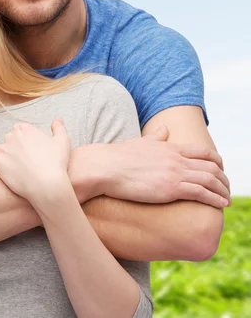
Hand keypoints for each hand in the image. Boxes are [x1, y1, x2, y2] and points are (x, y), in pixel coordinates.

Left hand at [0, 119, 72, 205]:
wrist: (46, 185)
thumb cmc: (56, 164)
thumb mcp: (63, 142)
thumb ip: (59, 127)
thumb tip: (57, 119)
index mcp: (24, 128)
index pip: (20, 132)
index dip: (26, 143)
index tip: (32, 154)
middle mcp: (11, 135)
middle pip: (9, 140)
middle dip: (15, 149)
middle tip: (25, 163)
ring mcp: (1, 147)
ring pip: (1, 151)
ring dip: (6, 158)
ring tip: (17, 170)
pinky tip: (8, 173)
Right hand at [73, 126, 230, 207]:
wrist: (106, 167)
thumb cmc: (118, 156)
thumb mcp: (140, 142)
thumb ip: (155, 137)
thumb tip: (165, 128)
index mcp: (169, 147)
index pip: (202, 152)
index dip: (216, 160)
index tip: (220, 169)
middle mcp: (176, 159)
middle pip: (211, 166)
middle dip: (223, 177)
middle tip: (226, 186)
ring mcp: (175, 173)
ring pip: (210, 180)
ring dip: (223, 190)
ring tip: (226, 198)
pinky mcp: (171, 188)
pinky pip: (202, 193)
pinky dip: (215, 198)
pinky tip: (220, 204)